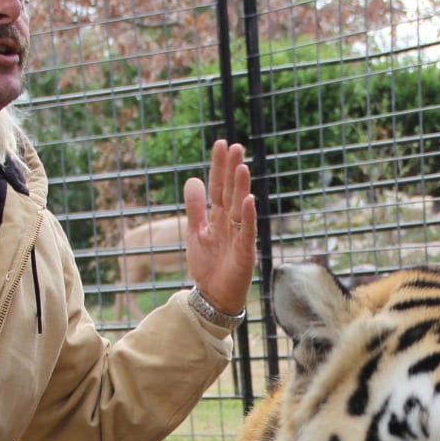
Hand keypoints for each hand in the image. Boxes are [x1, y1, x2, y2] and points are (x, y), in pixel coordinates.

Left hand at [182, 139, 255, 315]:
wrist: (213, 296)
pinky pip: (247, 232)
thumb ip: (195, 207)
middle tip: (236, 146)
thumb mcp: (196, 232)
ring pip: (240, 208)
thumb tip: (192, 178)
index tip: (221, 144)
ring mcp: (239, 237)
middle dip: (232, 170)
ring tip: (241, 167)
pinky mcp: (245, 253)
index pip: (218, 187)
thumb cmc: (208, 265)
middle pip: (231, 192)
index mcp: (218, 217)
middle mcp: (231, 223)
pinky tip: (248, 200)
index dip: (218, 166)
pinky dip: (247, 217)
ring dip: (241, 188)